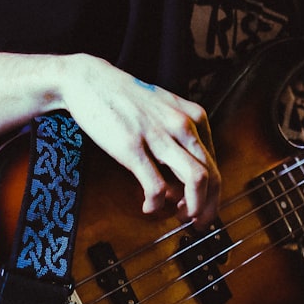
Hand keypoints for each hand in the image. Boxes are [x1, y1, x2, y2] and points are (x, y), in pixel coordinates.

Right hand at [60, 56, 220, 226]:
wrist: (89, 80)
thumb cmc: (125, 100)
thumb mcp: (164, 112)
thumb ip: (179, 141)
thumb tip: (183, 181)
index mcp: (194, 117)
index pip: (215, 164)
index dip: (212, 194)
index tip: (203, 207)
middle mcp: (183, 125)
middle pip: (212, 176)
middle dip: (208, 207)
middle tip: (198, 222)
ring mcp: (159, 136)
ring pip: (196, 180)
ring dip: (193, 207)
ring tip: (179, 217)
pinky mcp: (133, 148)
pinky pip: (157, 186)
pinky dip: (157, 204)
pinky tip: (148, 206)